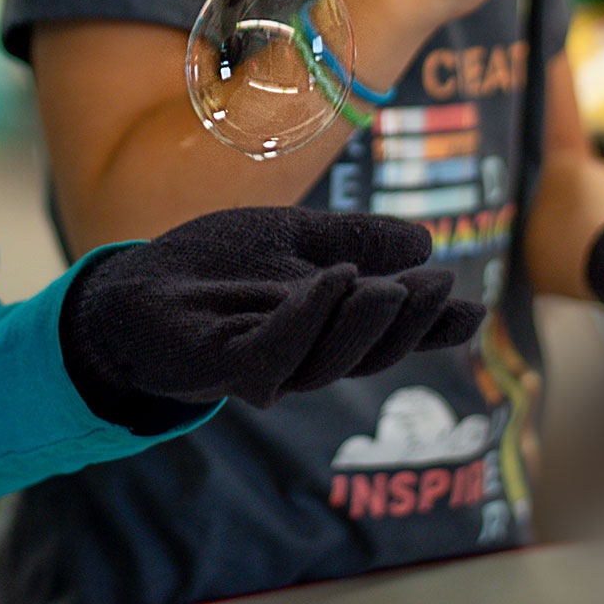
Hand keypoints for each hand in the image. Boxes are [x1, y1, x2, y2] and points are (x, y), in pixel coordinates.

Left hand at [59, 206, 483, 426]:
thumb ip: (351, 239)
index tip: (472, 304)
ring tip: (389, 286)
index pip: (386, 332)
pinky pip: (274, 350)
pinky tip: (331, 281)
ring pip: (329, 358)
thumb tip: (425, 240)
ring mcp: (262, 365)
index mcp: (323, 327)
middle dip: (409, 322)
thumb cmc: (209, 267)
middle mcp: (301, 355)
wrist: (131, 287)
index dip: (431, 326)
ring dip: (364, 321)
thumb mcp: (288, 237)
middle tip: (441, 285)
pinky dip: (307, 316)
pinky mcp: (222, 365)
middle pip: (368, 352)